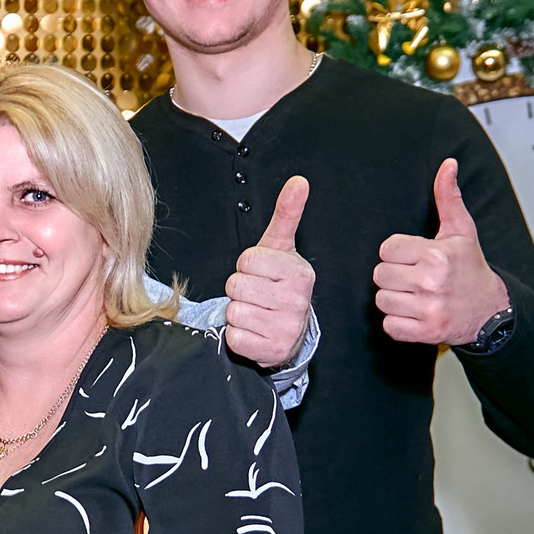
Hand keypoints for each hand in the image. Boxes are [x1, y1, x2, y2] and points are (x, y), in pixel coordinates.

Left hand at [223, 175, 312, 368]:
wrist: (291, 329)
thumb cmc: (279, 283)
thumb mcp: (281, 247)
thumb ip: (287, 214)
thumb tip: (298, 182)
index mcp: (299, 272)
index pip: (248, 260)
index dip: (246, 265)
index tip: (259, 272)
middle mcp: (297, 301)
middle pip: (237, 286)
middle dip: (240, 289)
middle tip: (256, 293)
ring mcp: (286, 328)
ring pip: (234, 311)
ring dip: (237, 312)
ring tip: (256, 311)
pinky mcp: (270, 351)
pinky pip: (234, 337)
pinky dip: (237, 335)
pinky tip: (254, 331)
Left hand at [373, 157, 508, 346]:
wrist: (491, 309)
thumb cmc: (470, 268)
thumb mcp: (461, 230)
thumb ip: (448, 198)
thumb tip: (448, 164)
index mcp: (437, 254)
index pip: (387, 249)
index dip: (398, 252)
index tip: (414, 257)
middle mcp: (431, 282)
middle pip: (380, 274)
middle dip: (394, 274)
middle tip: (414, 276)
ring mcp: (429, 309)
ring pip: (381, 300)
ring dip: (394, 298)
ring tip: (415, 294)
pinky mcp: (426, 332)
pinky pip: (389, 325)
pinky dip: (398, 322)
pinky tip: (415, 312)